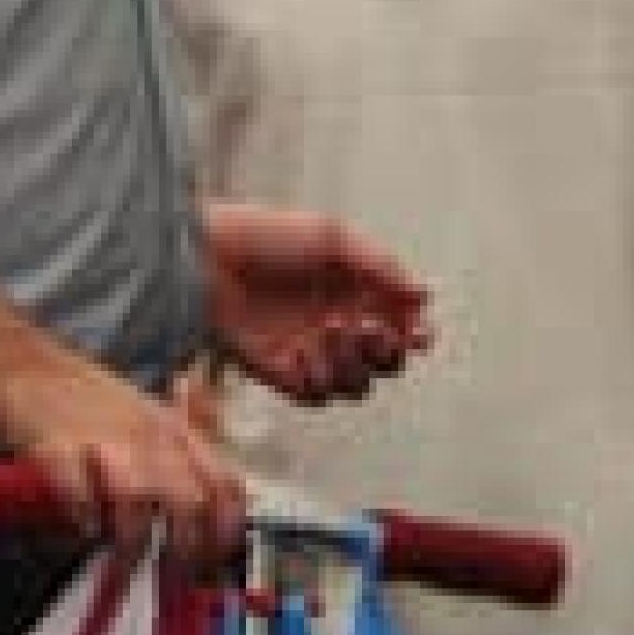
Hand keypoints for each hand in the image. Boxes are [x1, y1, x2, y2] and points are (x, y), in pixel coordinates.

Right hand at [0, 342, 251, 575]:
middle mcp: (149, 436)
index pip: (226, 485)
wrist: (29, 367)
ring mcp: (106, 442)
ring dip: (131, 543)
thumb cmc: (91, 400)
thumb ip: (180, 459)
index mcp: (176, 430)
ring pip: (138, 504)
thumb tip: (208, 519)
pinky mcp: (60, 452)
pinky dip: (84, 522)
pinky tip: (82, 525)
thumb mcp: (151, 419)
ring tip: (120, 560)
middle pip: (190, 502)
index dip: (227, 532)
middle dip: (185, 550)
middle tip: (169, 572)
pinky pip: (80, 498)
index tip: (214, 562)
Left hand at [198, 203, 428, 408]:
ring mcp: (313, 353)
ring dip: (352, 362)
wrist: (208, 264)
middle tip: (374, 331)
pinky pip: (317, 395)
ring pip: (357, 384)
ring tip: (330, 329)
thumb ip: (382, 267)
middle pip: (387, 361)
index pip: (402, 323)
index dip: (416, 332)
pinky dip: (316, 378)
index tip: (421, 332)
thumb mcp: (333, 239)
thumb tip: (425, 294)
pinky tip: (299, 352)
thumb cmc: (269, 239)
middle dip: (390, 351)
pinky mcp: (284, 375)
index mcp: (357, 289)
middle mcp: (340, 324)